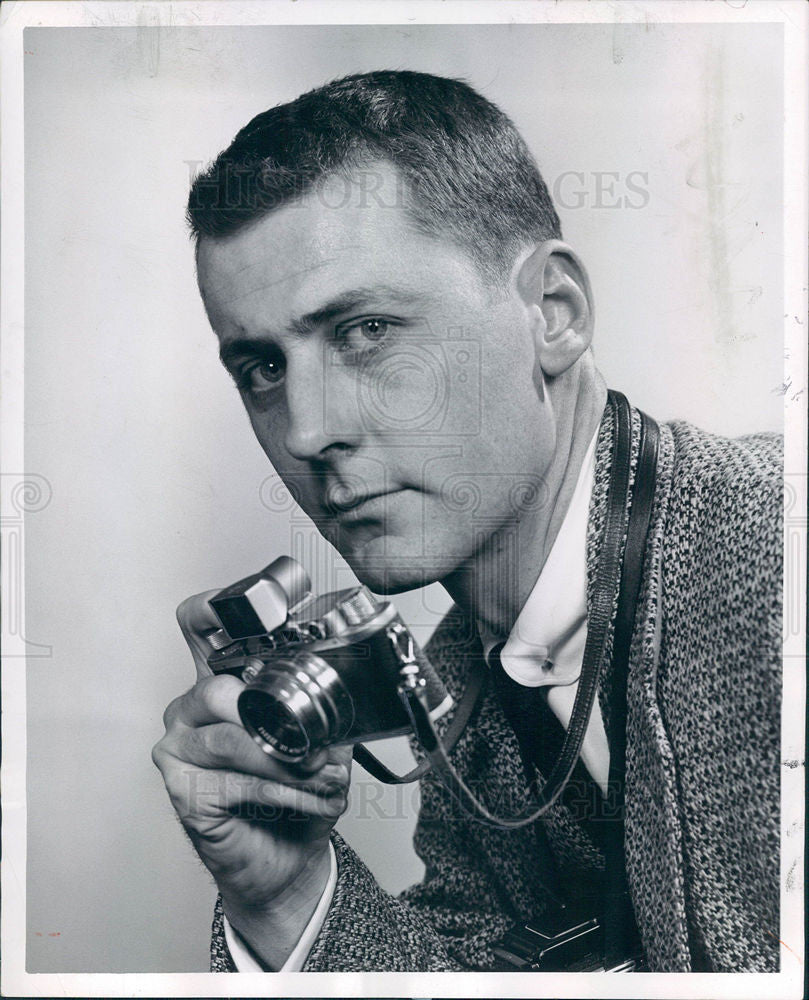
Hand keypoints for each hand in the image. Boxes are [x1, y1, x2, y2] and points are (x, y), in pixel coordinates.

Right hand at [152, 591, 351, 966]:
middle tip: (318, 745)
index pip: (200, 625)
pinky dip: (281, 791)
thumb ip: (325, 713)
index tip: (258, 611)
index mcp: (223, 680)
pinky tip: (306, 800)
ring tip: (320, 777)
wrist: (287, 860)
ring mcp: (180, 745)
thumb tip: (341, 699)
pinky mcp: (182, 787)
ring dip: (287, 763)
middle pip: (219, 686)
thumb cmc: (297, 795)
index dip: (217, 606)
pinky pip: (235, 779)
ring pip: (230, 737)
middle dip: (278, 717)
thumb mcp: (323, 744)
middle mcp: (193, 705)